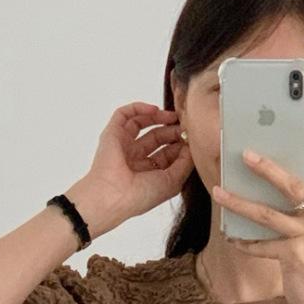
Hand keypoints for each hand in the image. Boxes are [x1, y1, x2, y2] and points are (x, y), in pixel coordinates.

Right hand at [68, 102, 192, 237]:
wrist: (114, 196)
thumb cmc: (141, 195)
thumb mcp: (173, 182)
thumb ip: (185, 163)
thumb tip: (192, 145)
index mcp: (148, 172)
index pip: (167, 153)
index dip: (180, 144)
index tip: (192, 137)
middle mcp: (135, 158)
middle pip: (157, 136)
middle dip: (172, 129)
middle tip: (185, 125)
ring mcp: (123, 145)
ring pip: (141, 122)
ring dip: (158, 117)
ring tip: (173, 116)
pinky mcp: (112, 133)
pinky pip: (124, 114)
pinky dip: (138, 108)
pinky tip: (154, 110)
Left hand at [209, 110, 303, 303]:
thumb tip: (286, 176)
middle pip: (294, 185)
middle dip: (267, 167)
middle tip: (244, 152)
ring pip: (269, 214)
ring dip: (240, 202)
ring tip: (218, 191)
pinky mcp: (295, 258)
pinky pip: (262, 244)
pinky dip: (245, 240)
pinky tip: (230, 235)